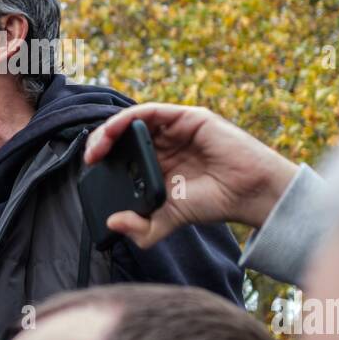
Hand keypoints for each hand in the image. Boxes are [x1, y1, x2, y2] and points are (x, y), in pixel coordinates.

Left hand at [84, 103, 297, 247]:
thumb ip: (143, 227)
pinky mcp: (186, 117)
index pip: (123, 155)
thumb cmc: (215, 203)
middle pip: (123, 135)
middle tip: (90, 159)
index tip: (89, 170)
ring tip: (98, 147)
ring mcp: (174, 129)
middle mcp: (164, 144)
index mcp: (159, 164)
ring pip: (132, 121)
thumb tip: (113, 223)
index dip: (104, 158)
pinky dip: (127, 119)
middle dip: (101, 144)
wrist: (248, 193)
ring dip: (110, 130)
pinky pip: (149, 112)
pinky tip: (115, 131)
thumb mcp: (170, 219)